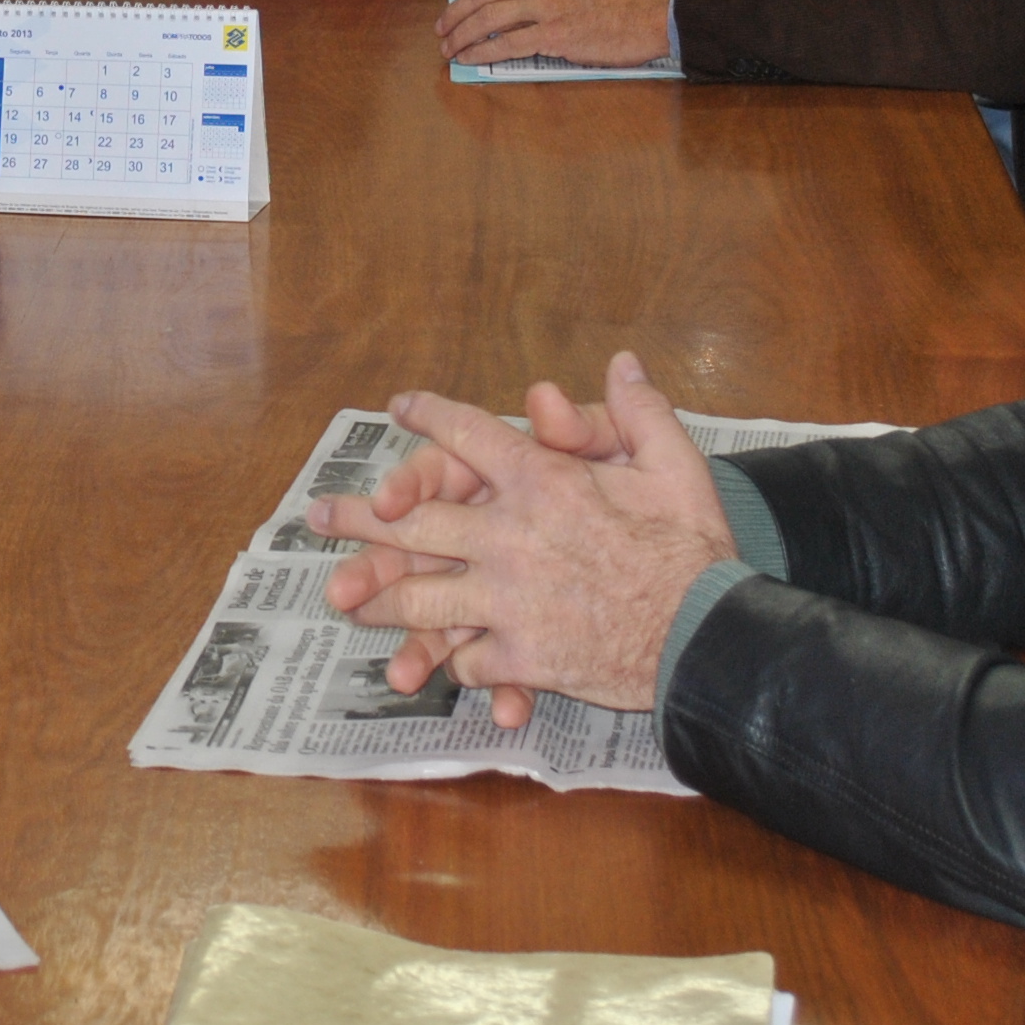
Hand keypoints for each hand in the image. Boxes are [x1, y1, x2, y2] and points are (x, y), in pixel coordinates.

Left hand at [310, 361, 737, 721]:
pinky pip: (468, 656)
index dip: (431, 417)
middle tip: (317, 516)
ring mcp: (507, 601)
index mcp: (543, 483)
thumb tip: (623, 363)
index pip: (470, 435)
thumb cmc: (696, 551)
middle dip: (360, 519)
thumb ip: (641, 413)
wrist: (707, 637)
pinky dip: (453, 659)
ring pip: (422, 599)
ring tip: (347, 598)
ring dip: (381, 599)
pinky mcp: (522, 657)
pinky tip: (439, 661)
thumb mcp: (677, 467)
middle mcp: (510, 537)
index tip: (400, 406)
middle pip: (413, 522)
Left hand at [435, 0, 673, 67]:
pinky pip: (509, 43)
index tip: (457, 10)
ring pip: (491, 19)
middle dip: (457, 15)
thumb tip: (513, 8)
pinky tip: (470, 58)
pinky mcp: (556, 35)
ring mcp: (549, 7)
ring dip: (463, 35)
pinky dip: (484, 51)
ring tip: (449, 49)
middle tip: (442, 30)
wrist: (654, 13)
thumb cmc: (621, 1)